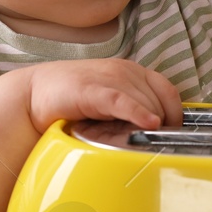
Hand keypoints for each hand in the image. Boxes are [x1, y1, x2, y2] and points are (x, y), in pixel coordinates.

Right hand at [23, 59, 182, 133]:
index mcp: (133, 72)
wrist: (35, 95)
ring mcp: (110, 78)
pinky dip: (139, 113)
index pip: (169, 92)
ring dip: (144, 126)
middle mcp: (125, 71)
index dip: (175, 115)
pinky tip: (148, 124)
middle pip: (159, 102)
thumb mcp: (112, 103)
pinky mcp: (93, 90)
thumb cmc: (73, 100)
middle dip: (157, 125)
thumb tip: (159, 131)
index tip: (172, 133)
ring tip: (126, 139)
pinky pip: (123, 101)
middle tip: (142, 140)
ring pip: (145, 104)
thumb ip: (134, 109)